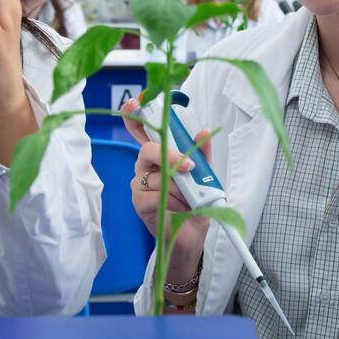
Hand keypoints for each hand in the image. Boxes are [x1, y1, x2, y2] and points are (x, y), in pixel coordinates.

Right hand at [121, 98, 210, 278]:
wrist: (191, 236)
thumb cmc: (195, 204)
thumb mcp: (204, 177)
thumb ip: (202, 154)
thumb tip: (204, 132)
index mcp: (159, 155)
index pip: (142, 131)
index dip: (135, 115)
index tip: (134, 102)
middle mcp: (145, 166)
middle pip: (148, 150)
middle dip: (171, 157)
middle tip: (188, 169)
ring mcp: (139, 183)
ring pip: (157, 176)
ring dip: (179, 189)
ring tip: (188, 200)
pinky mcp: (138, 201)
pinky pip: (154, 194)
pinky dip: (173, 202)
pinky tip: (179, 209)